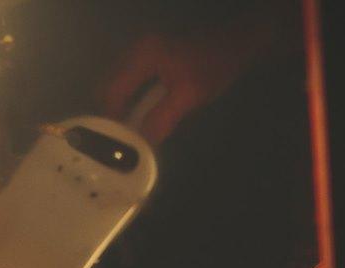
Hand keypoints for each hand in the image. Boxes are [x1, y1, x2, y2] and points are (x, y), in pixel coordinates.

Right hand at [98, 28, 260, 143]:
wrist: (235, 45)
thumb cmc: (213, 68)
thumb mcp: (188, 97)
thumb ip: (162, 119)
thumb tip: (141, 144)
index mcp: (141, 56)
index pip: (112, 92)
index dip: (111, 119)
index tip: (116, 143)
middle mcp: (134, 50)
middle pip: (109, 88)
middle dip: (114, 114)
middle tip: (123, 139)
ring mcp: (140, 53)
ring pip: (118, 86)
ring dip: (123, 108)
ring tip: (132, 131)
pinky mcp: (148, 59)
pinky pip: (130, 83)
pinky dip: (132, 100)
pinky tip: (142, 115)